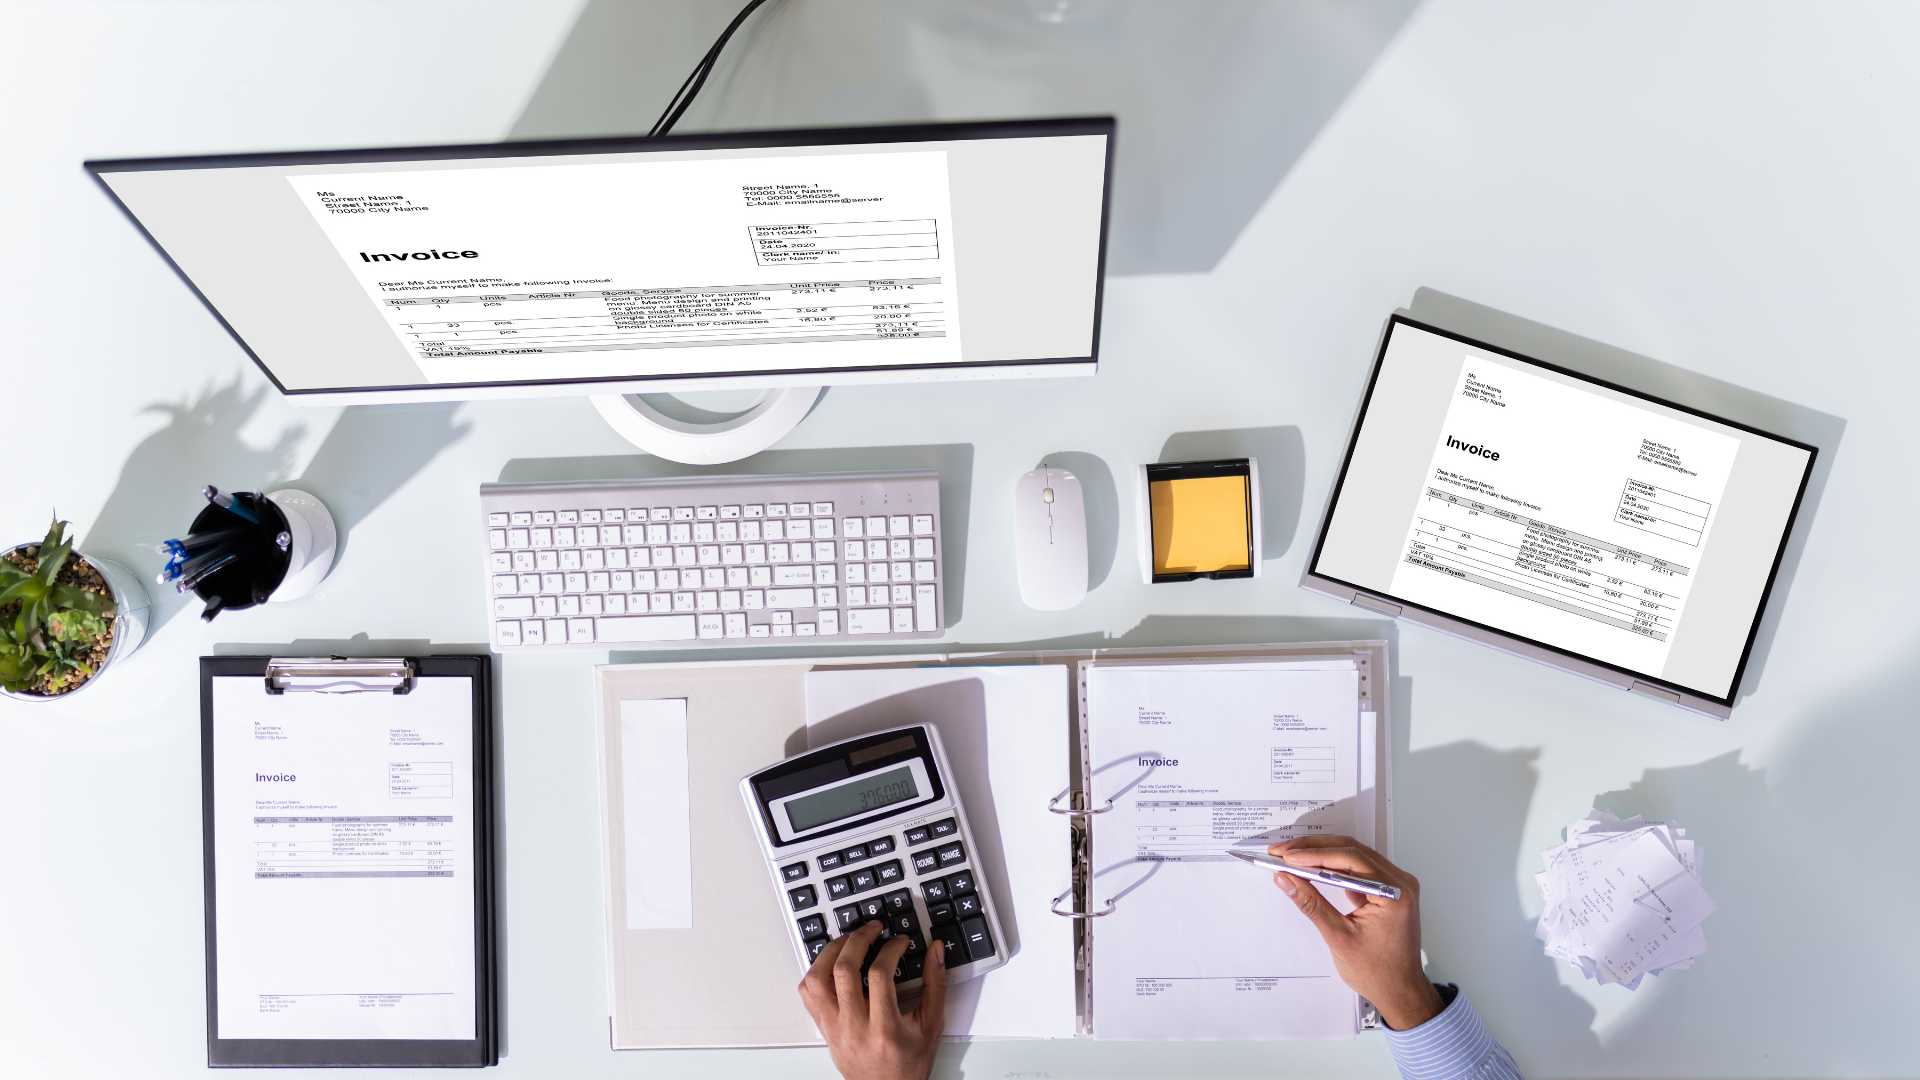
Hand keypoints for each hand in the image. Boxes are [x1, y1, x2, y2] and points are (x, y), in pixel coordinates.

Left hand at [798, 920, 948, 1079]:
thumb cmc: (908, 1065)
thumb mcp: (932, 1025)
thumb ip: (936, 985)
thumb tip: (935, 951)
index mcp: (884, 1029)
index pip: (880, 974)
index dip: (890, 949)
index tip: (899, 942)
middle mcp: (854, 1028)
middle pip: (844, 970)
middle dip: (859, 939)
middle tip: (872, 929)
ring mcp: (835, 1028)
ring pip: (817, 979)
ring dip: (831, 952)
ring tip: (848, 940)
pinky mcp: (824, 1028)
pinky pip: (808, 994)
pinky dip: (815, 972)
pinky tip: (831, 963)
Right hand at [1268, 835, 1444, 1030]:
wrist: (1400, 992)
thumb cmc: (1378, 972)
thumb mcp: (1339, 937)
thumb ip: (1311, 904)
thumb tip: (1287, 880)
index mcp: (1394, 894)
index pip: (1350, 859)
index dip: (1315, 855)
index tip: (1287, 856)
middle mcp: (1400, 883)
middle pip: (1352, 851)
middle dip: (1314, 849)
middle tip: (1283, 851)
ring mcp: (1396, 885)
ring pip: (1354, 857)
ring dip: (1323, 855)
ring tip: (1293, 857)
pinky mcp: (1387, 890)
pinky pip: (1359, 870)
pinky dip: (1335, 867)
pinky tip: (1313, 869)